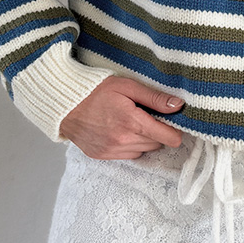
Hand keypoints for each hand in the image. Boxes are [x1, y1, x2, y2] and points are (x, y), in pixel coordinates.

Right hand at [58, 75, 185, 159]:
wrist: (64, 104)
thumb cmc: (95, 91)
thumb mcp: (127, 87)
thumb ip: (154, 98)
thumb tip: (178, 106)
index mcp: (133, 122)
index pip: (169, 138)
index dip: (175, 130)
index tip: (172, 122)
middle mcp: (124, 140)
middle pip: (157, 144)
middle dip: (156, 131)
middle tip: (145, 115)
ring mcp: (112, 150)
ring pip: (143, 150)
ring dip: (143, 139)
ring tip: (129, 122)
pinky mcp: (103, 156)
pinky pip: (127, 155)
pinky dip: (128, 145)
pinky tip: (118, 130)